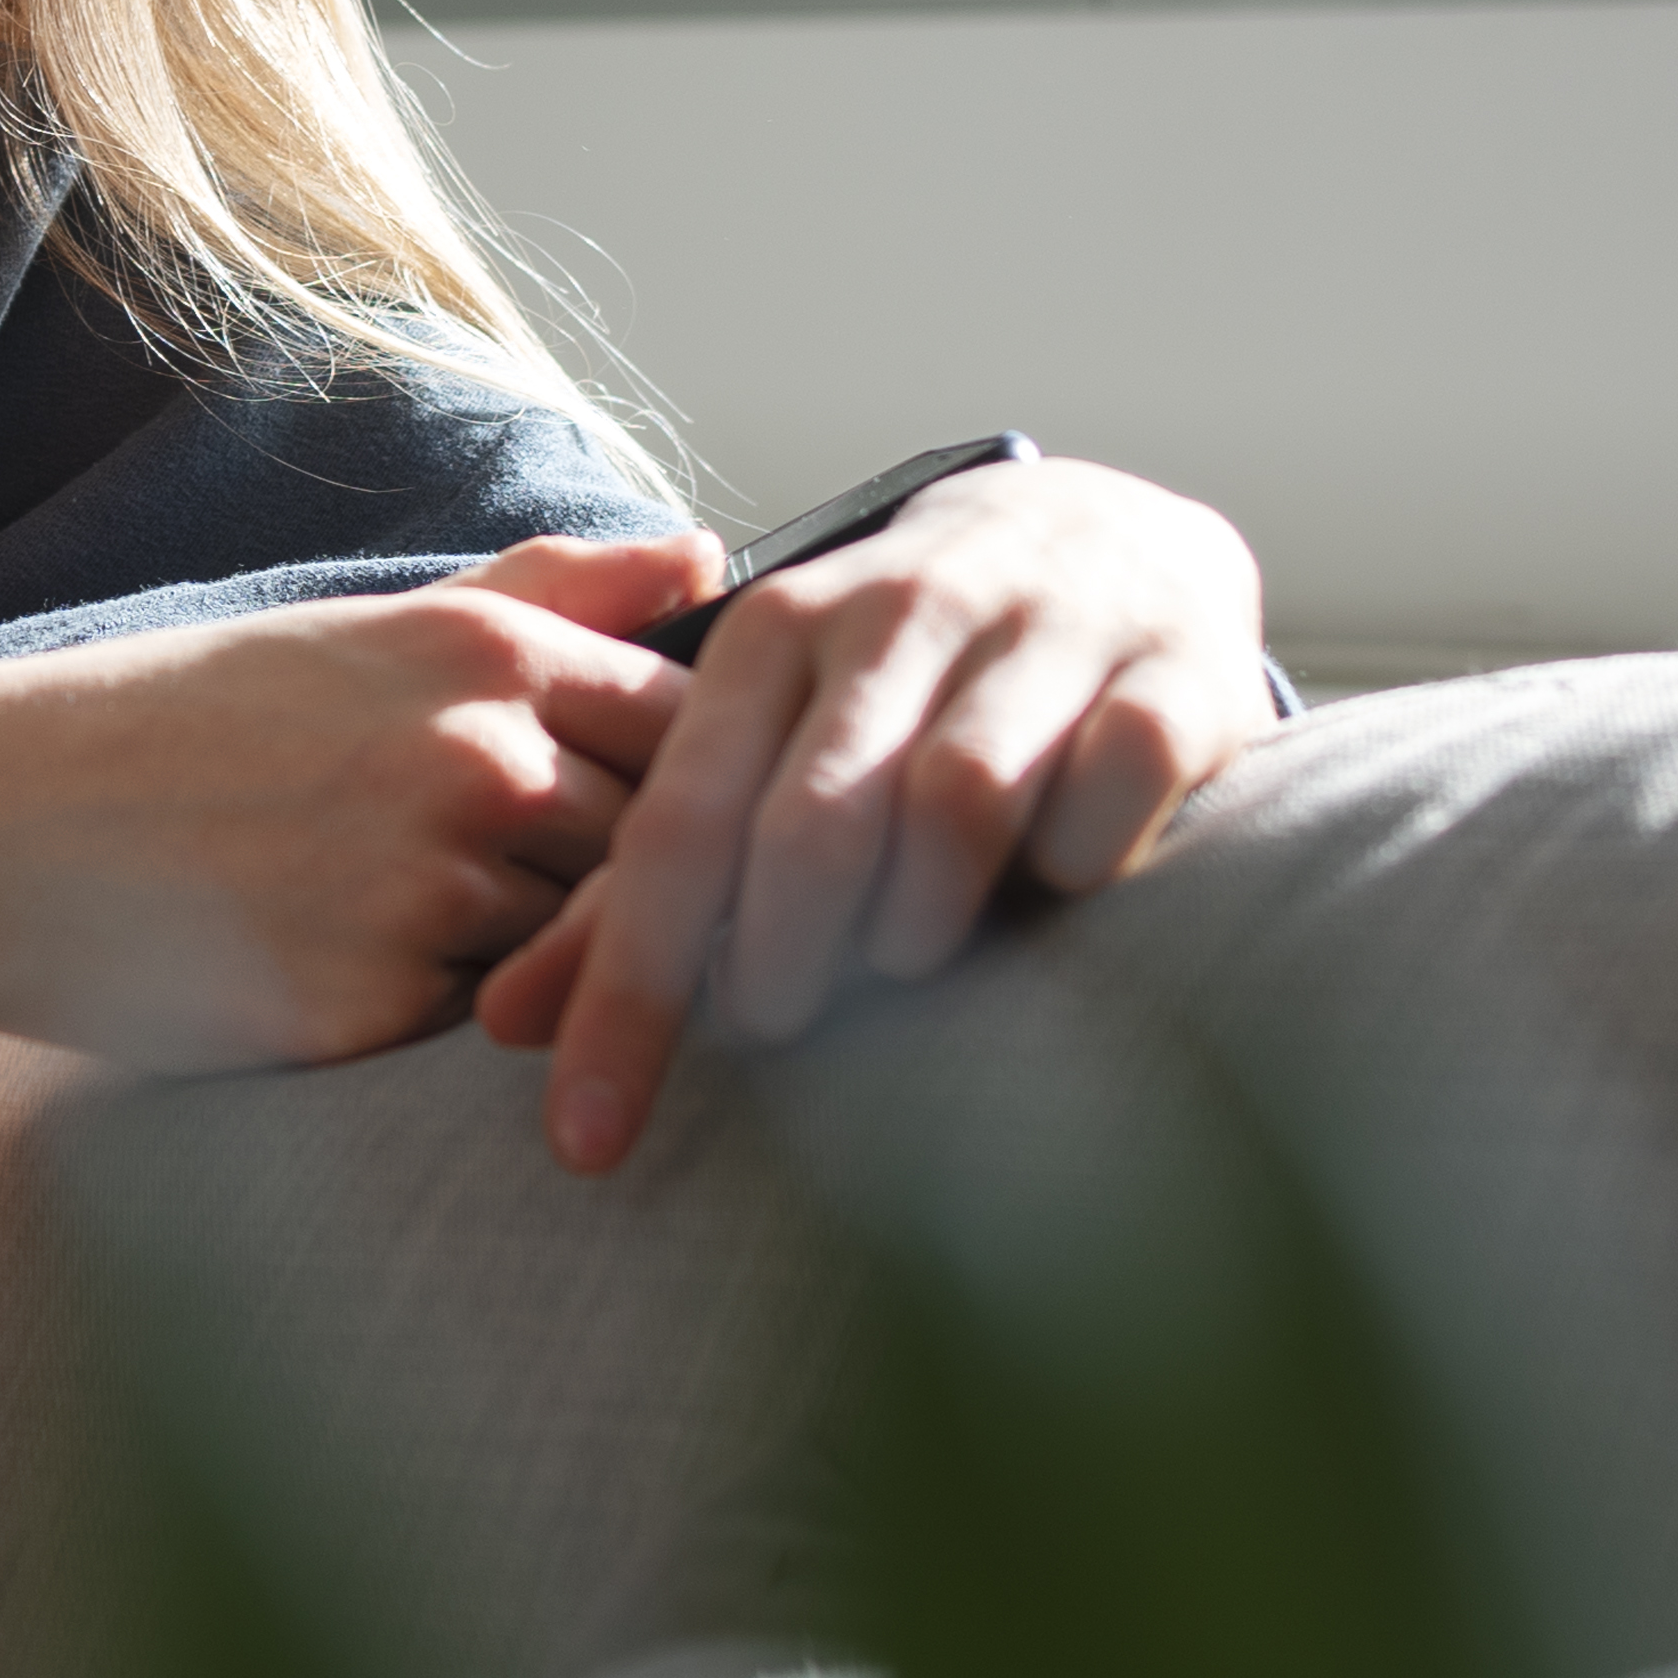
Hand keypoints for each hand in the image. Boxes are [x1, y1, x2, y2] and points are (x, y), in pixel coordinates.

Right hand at [0, 532, 702, 1116]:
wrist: (4, 830)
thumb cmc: (194, 725)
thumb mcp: (369, 628)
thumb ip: (548, 593)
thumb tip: (702, 552)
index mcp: (482, 655)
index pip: (688, 729)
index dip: (696, 786)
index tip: (675, 819)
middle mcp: (475, 762)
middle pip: (656, 848)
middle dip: (646, 888)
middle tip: (609, 912)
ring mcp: (428, 889)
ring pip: (581, 948)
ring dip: (563, 963)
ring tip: (494, 958)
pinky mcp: (374, 1007)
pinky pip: (481, 1028)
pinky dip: (464, 1020)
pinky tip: (399, 997)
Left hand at [469, 457, 1267, 1176]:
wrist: (1113, 535)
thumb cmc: (903, 675)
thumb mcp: (768, 737)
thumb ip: (646, 879)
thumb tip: (504, 1025)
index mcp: (772, 630)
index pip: (676, 830)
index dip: (626, 993)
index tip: (585, 1143)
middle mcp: (899, 611)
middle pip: (812, 827)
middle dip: (787, 964)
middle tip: (788, 1024)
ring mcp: (1043, 633)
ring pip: (958, 807)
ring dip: (926, 921)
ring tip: (917, 952)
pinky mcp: (1173, 674)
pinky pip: (1108, 802)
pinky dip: (1076, 869)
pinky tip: (1062, 881)